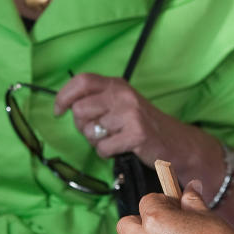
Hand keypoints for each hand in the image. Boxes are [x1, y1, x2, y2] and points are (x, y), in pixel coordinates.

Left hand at [55, 73, 215, 169]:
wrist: (175, 142)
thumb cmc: (141, 123)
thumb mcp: (120, 103)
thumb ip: (97, 100)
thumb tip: (67, 106)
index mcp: (117, 84)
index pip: (82, 81)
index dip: (64, 95)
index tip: (58, 110)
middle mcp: (123, 95)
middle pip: (80, 110)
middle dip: (82, 126)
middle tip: (97, 131)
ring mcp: (130, 114)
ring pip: (90, 132)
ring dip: (97, 141)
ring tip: (114, 139)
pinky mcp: (136, 134)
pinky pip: (103, 148)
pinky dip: (108, 153)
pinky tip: (121, 148)